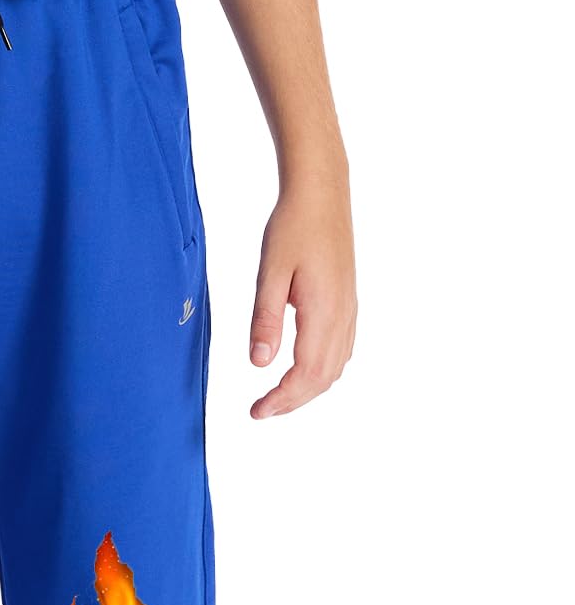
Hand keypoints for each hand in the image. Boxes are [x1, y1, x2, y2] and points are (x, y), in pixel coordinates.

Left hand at [248, 167, 356, 418]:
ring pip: (335, 368)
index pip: (306, 375)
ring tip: (277, 397)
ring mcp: (349, 310)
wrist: (322, 192)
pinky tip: (302, 371)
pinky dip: (322, 372)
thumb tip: (259, 364)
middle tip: (261, 411)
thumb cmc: (293, 226)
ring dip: (308, 390)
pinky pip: (341, 350)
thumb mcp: (270, 273)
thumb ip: (265, 320)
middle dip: (292, 402)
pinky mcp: (348, 302)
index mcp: (324, 312)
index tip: (256, 412)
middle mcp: (342, 316)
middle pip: (323, 379)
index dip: (282, 400)